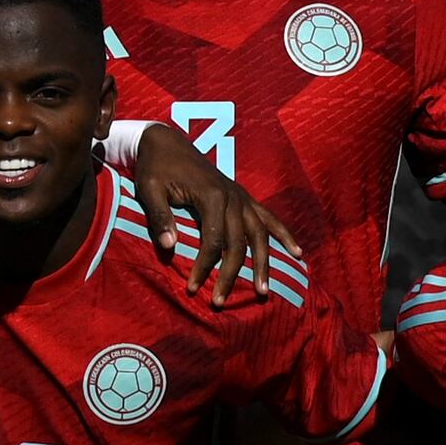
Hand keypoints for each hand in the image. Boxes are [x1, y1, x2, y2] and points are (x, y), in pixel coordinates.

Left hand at [123, 121, 298, 293]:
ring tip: (264, 291)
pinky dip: (283, 235)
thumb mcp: (149, 190)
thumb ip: (160, 217)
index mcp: (212, 195)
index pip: (214, 240)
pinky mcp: (244, 197)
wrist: (167, 142)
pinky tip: (296, 252)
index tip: (193, 288)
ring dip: (264, 263)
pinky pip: (269, 218)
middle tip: (220, 302)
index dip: (205, 266)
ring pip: (260, 234)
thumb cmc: (155, 168)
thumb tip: (170, 247)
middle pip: (240, 243)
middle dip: (232, 275)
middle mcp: (233, 197)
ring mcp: (242, 197)